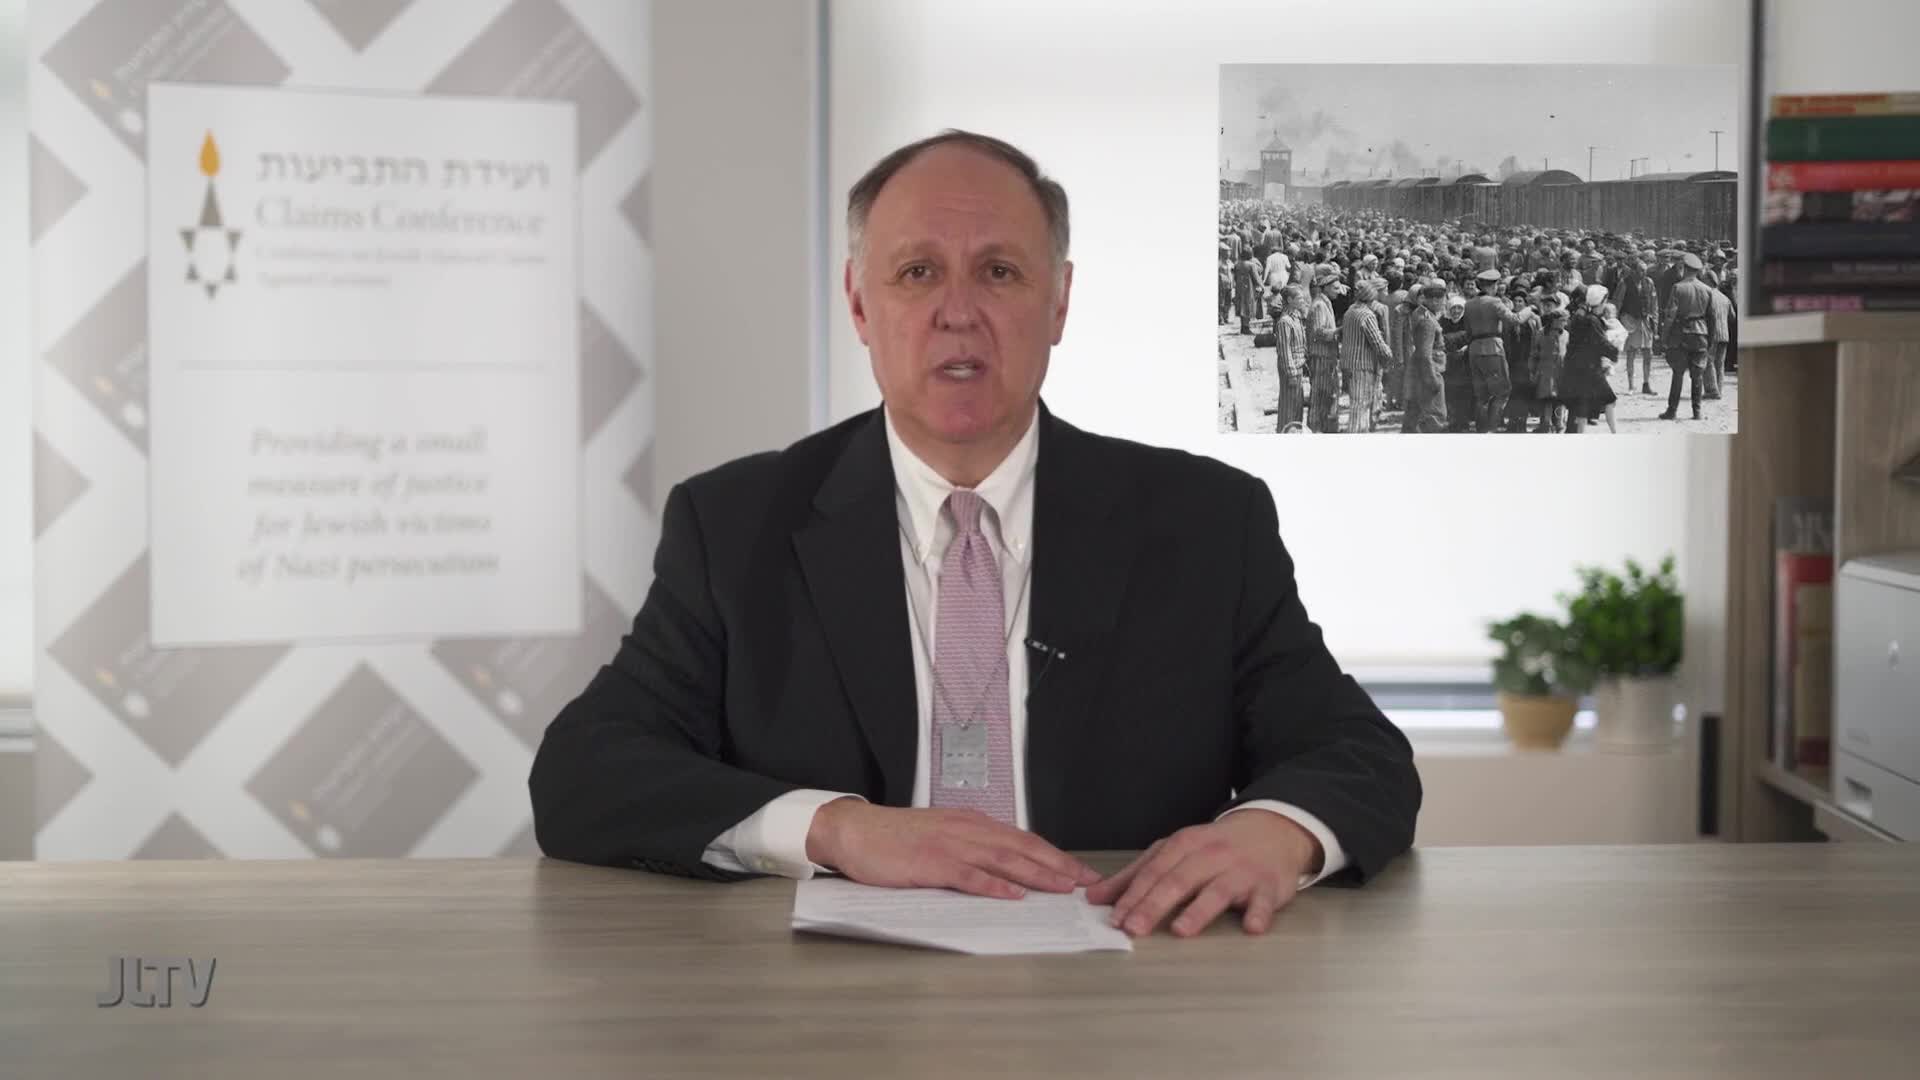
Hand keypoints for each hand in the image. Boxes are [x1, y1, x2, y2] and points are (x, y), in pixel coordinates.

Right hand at [805, 800, 1101, 899]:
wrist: (855, 830)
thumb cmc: (896, 837)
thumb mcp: (942, 835)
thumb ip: (971, 847)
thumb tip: (1004, 870)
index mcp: (972, 824)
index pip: (1023, 839)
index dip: (1054, 855)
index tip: (1079, 871)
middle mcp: (967, 830)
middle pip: (1022, 847)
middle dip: (1058, 864)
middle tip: (1086, 881)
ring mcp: (950, 845)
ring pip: (1003, 859)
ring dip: (1036, 874)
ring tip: (1062, 887)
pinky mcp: (931, 862)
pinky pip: (968, 875)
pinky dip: (993, 885)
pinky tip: (1012, 895)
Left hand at [1085, 811, 1321, 937]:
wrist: (1271, 831)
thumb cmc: (1216, 847)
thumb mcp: (1174, 852)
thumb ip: (1135, 875)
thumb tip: (1094, 896)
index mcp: (1184, 846)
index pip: (1153, 872)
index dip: (1132, 895)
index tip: (1115, 918)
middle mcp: (1210, 856)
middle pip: (1179, 881)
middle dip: (1154, 904)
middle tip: (1134, 928)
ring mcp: (1241, 871)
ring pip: (1217, 891)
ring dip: (1199, 911)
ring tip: (1181, 930)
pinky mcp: (1268, 886)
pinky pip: (1264, 902)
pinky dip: (1258, 913)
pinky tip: (1251, 927)